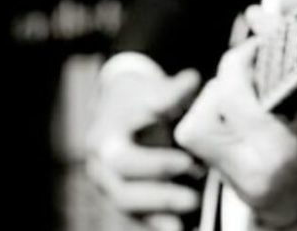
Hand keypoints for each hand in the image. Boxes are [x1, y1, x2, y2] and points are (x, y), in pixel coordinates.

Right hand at [86, 66, 202, 229]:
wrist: (118, 106)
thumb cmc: (140, 96)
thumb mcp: (153, 88)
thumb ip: (173, 90)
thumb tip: (192, 80)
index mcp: (106, 139)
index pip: (125, 158)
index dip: (157, 164)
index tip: (188, 162)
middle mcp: (102, 168)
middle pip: (124, 192)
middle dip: (160, 196)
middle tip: (194, 198)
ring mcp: (108, 187)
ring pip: (128, 211)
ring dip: (160, 216)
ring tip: (192, 215)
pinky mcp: (121, 200)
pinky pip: (136, 219)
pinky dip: (158, 225)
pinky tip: (184, 228)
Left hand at [174, 40, 296, 230]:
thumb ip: (285, 47)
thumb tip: (255, 14)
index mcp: (279, 153)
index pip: (230, 99)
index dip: (237, 64)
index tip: (255, 49)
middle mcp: (256, 178)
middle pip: (198, 126)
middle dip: (219, 92)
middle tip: (248, 77)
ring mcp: (247, 190)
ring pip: (198, 138)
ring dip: (219, 108)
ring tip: (253, 95)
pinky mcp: (244, 192)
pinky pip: (213, 151)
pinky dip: (228, 126)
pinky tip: (259, 116)